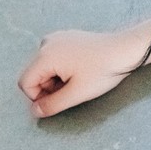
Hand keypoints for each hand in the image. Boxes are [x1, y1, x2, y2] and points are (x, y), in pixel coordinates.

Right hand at [17, 27, 140, 117]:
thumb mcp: (76, 94)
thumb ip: (51, 105)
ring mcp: (56, 38)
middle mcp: (46, 43)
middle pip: (35, 75)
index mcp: (45, 55)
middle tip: (73, 90)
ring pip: (45, 68)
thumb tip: (34, 111)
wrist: (125, 50)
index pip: (25, 83)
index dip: (38, 97)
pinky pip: (55, 58)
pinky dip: (63, 69)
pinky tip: (81, 70)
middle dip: (49, 88)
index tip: (60, 99)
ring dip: (57, 79)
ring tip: (79, 80)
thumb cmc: (102, 71)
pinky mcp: (67, 38)